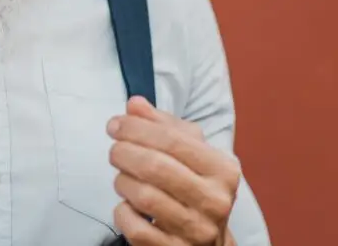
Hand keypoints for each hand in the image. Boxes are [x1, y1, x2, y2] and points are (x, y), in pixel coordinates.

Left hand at [106, 97, 239, 245]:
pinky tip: (128, 205)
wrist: (208, 242)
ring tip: (123, 177)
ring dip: (123, 181)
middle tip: (115, 150)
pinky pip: (135, 227)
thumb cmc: (195, 187)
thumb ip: (163, 125)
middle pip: (155, 166)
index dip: (137, 128)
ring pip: (144, 197)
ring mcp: (196, 231)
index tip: (115, 124)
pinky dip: (123, 212)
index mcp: (223, 170)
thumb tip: (135, 105)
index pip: (173, 140)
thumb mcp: (190, 153)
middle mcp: (215, 201)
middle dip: (124, 152)